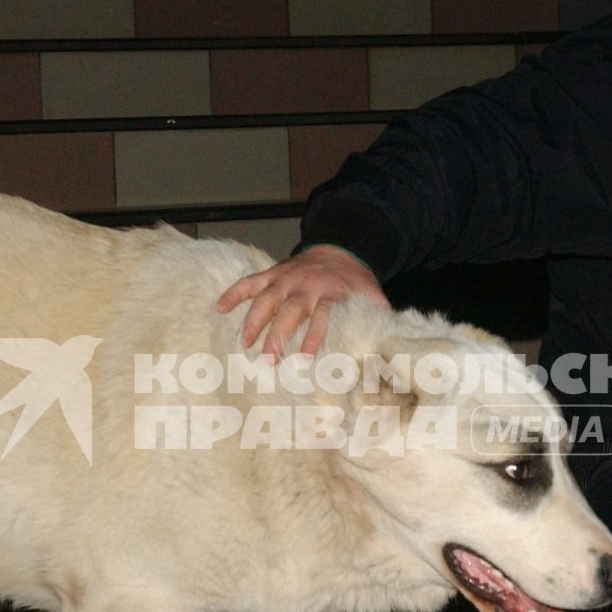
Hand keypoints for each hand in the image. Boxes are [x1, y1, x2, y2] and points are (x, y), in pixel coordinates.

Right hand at [215, 245, 388, 359]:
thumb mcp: (372, 298)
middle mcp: (306, 287)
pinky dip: (235, 292)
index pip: (323, 317)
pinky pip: (251, 281)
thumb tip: (391, 345)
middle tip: (268, 361)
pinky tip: (219, 307)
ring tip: (244, 342)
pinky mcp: (273, 274)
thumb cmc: (354, 283)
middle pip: (290, 312)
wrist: (340, 249)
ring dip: (254, 320)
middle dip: (278, 336)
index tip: (306, 360)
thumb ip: (378, 320)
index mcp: (331, 295)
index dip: (315, 337)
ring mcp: (286, 279)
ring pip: (267, 299)